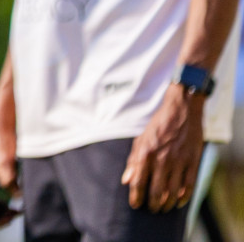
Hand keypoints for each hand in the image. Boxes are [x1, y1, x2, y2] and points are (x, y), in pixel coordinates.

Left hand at [123, 86, 205, 211]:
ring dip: (168, 203)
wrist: (181, 110)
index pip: (138, 182)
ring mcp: (179, 160)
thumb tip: (126, 180)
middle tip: (152, 209)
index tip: (135, 205)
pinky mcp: (193, 161)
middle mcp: (161, 159)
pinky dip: (184, 196)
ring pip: (173, 191)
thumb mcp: (141, 140)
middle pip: (156, 190)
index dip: (136, 197)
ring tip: (164, 207)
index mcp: (145, 153)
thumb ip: (133, 161)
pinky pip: (189, 185)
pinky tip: (180, 201)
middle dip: (153, 203)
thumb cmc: (158, 125)